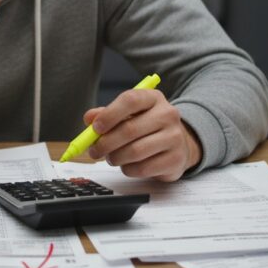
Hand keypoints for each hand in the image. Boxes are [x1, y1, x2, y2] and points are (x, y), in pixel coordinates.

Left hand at [83, 88, 201, 180]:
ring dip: (116, 158)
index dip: (109, 115)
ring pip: (135, 151)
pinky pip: (143, 168)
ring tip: (111, 158)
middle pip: (130, 129)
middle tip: (94, 151)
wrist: (178, 144)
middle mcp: (168, 114)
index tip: (95, 128)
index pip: (130, 100)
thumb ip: (107, 114)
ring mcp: (174, 137)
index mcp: (154, 98)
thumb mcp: (129, 115)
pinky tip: (127, 165)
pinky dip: (128, 169)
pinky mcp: (175, 159)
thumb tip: (89, 118)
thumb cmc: (147, 127)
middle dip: (106, 143)